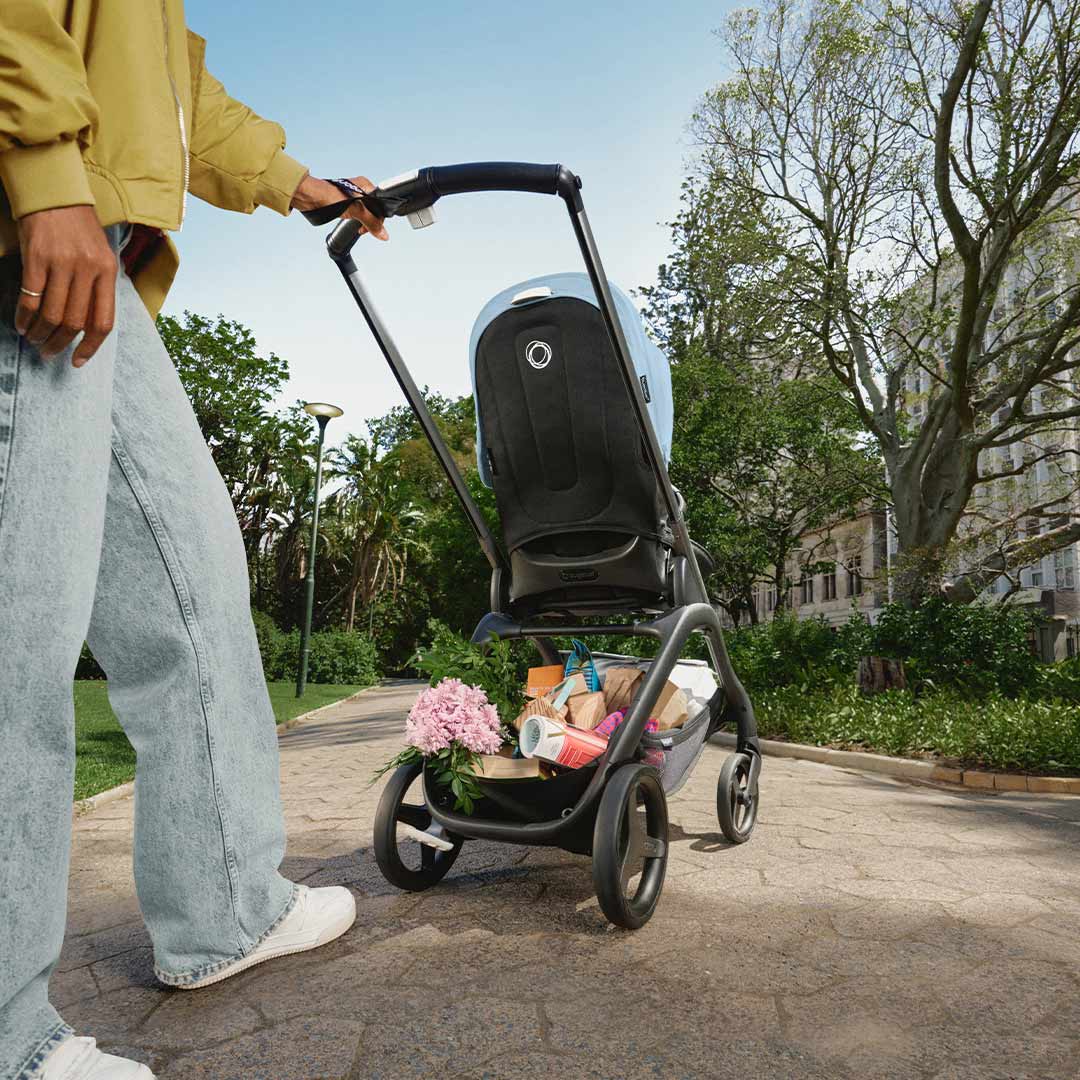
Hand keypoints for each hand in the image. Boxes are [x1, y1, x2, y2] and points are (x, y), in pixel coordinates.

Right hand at [15, 206, 116, 366]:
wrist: (55, 193)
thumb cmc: (79, 228)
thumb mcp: (100, 256)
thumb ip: (98, 288)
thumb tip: (88, 326)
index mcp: (108, 272)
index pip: (103, 321)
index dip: (90, 346)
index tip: (78, 360)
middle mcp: (88, 269)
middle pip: (75, 322)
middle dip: (60, 343)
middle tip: (49, 352)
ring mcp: (62, 263)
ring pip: (52, 314)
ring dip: (41, 333)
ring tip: (34, 339)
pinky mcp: (37, 257)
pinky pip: (31, 297)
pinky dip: (24, 316)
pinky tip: (21, 323)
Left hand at [290, 173, 388, 239]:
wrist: (307, 196)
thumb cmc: (328, 196)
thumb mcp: (355, 210)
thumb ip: (371, 222)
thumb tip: (384, 234)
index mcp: (365, 185)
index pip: (381, 204)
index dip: (379, 218)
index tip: (375, 229)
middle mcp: (360, 189)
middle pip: (374, 209)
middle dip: (371, 221)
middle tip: (364, 230)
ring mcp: (352, 196)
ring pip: (365, 213)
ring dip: (364, 222)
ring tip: (359, 228)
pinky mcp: (344, 203)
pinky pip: (356, 213)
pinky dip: (357, 220)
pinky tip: (352, 223)